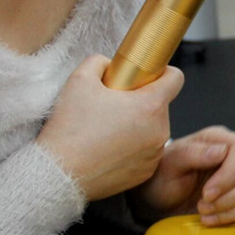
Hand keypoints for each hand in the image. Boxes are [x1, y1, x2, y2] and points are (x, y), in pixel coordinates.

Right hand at [37, 56, 181, 201]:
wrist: (59, 173)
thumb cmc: (70, 129)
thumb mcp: (80, 79)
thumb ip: (100, 62)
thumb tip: (110, 66)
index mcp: (150, 106)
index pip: (175, 78)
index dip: (161, 72)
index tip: (146, 75)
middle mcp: (159, 131)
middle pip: (160, 105)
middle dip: (141, 101)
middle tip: (113, 105)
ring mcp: (154, 155)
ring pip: (153, 129)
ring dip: (137, 125)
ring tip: (107, 129)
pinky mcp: (145, 173)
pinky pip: (146, 151)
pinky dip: (133, 147)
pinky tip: (108, 148)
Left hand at [136, 125, 234, 224]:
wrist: (163, 198)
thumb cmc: (164, 177)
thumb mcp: (169, 164)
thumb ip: (192, 153)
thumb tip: (221, 151)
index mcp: (219, 139)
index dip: (229, 175)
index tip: (207, 194)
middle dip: (229, 197)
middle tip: (202, 206)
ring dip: (232, 208)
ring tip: (205, 213)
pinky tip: (215, 219)